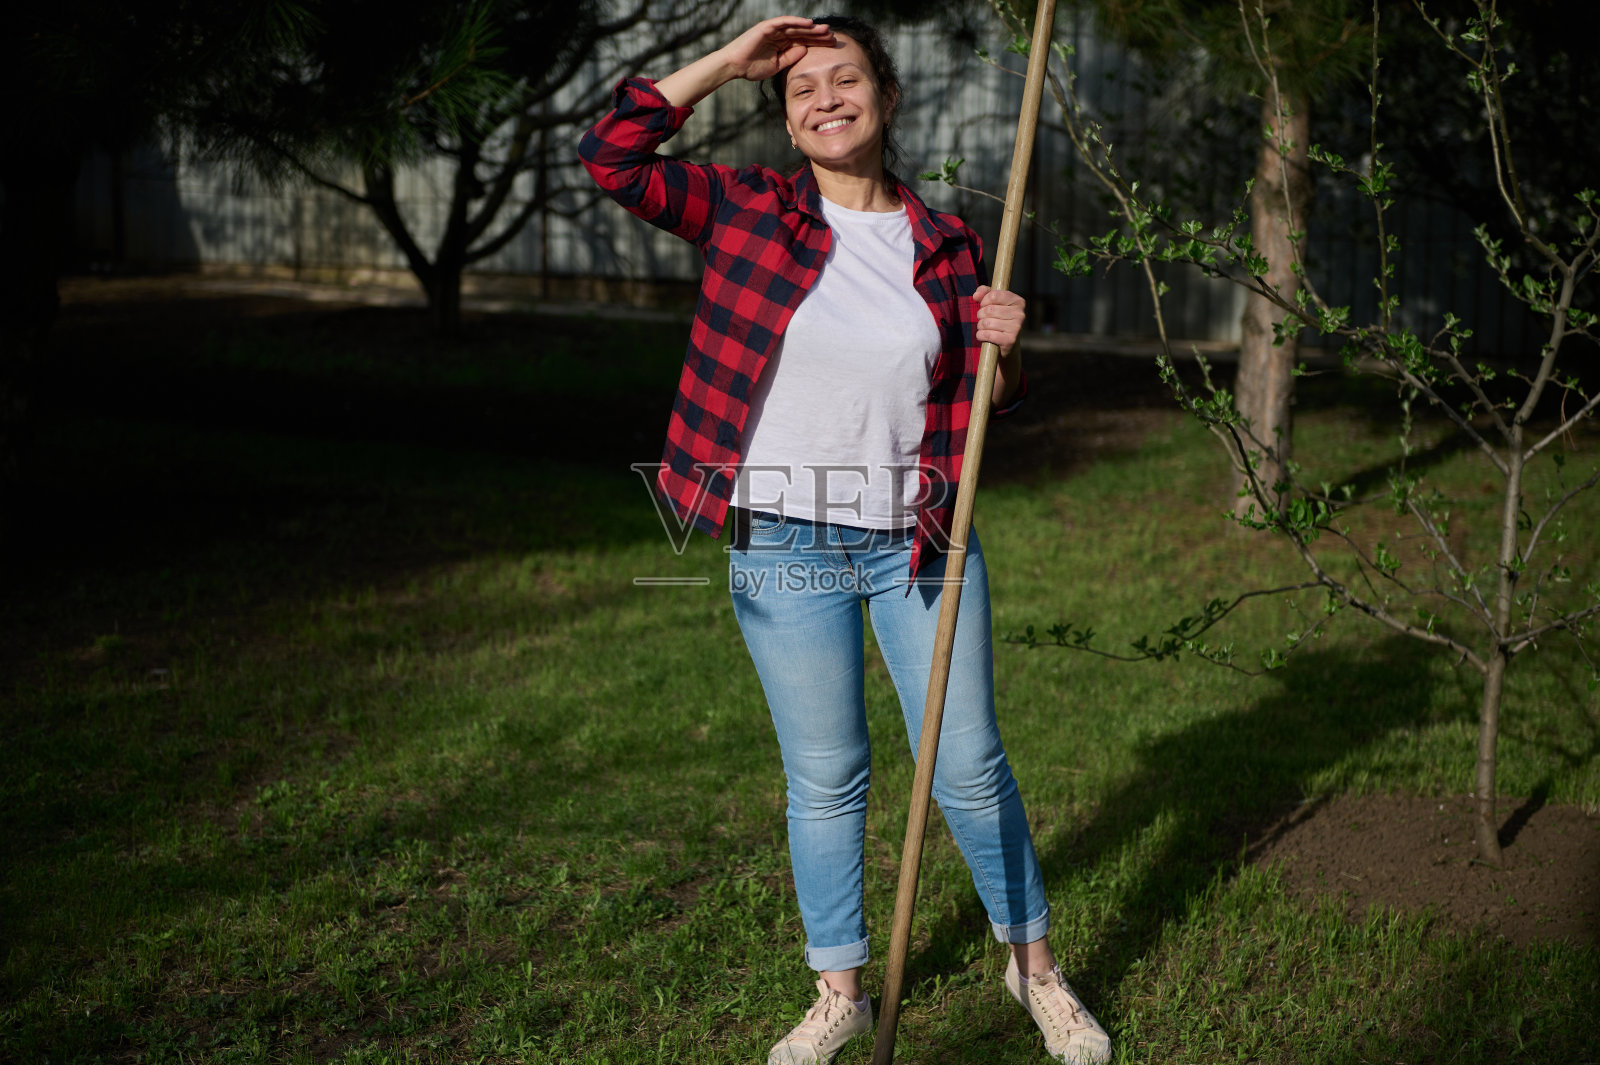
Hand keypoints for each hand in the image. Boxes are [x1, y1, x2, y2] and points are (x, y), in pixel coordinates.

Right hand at [717, 17, 834, 81]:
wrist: (734, 66)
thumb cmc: (752, 67)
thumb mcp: (777, 65)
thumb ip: (791, 57)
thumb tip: (805, 50)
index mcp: (782, 44)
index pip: (803, 41)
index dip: (817, 43)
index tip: (831, 46)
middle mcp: (779, 35)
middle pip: (803, 33)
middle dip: (818, 35)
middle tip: (834, 37)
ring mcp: (773, 29)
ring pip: (796, 27)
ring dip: (811, 28)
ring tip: (825, 30)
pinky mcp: (767, 26)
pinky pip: (785, 22)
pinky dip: (797, 22)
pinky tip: (809, 24)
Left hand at [974, 286, 1025, 355]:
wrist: (1007, 342)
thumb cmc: (998, 318)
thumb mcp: (992, 302)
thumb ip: (984, 292)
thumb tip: (976, 296)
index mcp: (1018, 301)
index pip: (993, 295)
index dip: (984, 301)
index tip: (985, 306)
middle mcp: (1020, 314)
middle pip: (989, 310)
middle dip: (980, 315)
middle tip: (984, 319)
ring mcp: (1016, 328)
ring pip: (987, 323)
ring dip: (980, 326)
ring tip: (984, 327)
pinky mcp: (1010, 340)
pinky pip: (988, 335)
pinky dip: (981, 335)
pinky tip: (984, 335)